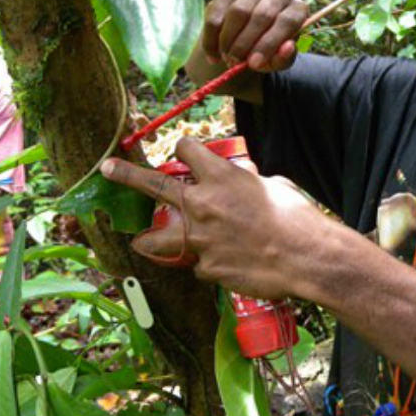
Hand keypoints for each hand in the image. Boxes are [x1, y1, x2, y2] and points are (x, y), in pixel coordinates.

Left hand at [101, 138, 324, 298]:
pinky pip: (199, 264)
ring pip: (158, 239)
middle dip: (126, 175)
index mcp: (220, 176)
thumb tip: (246, 181)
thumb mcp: (274, 186)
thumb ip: (248, 182)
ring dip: (148, 239)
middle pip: (152, 184)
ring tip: (140, 241)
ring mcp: (200, 238)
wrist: (307, 257)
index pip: (187, 148)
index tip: (183, 150)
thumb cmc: (297, 218)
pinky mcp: (208, 267)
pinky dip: (208, 264)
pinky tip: (226, 265)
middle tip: (108, 168)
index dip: (184, 147)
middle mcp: (202, 204)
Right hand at [201, 0, 308, 71]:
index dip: (269, 43)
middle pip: (262, 14)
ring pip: (238, 12)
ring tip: (227, 59)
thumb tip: (287, 48)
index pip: (287, 21)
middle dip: (246, 42)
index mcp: (297, 8)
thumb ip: (284, 58)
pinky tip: (214, 56)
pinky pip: (217, 14)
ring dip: (229, 40)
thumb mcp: (278, 60)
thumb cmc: (269, 51)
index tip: (254, 64)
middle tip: (235, 62)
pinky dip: (212, 39)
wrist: (247, 43)